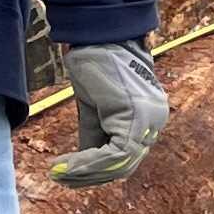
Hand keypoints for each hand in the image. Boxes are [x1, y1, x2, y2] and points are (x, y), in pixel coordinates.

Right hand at [46, 40, 168, 185]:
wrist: (97, 36)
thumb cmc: (96, 66)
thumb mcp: (94, 109)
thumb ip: (94, 136)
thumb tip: (81, 165)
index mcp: (147, 119)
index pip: (126, 158)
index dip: (96, 170)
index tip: (67, 174)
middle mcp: (154, 122)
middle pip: (125, 165)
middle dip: (90, 175)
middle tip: (60, 177)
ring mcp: (149, 119)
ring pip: (120, 163)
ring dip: (86, 172)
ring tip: (59, 172)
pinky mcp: (136, 116)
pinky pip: (114, 152)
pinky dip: (87, 162)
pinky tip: (65, 164)